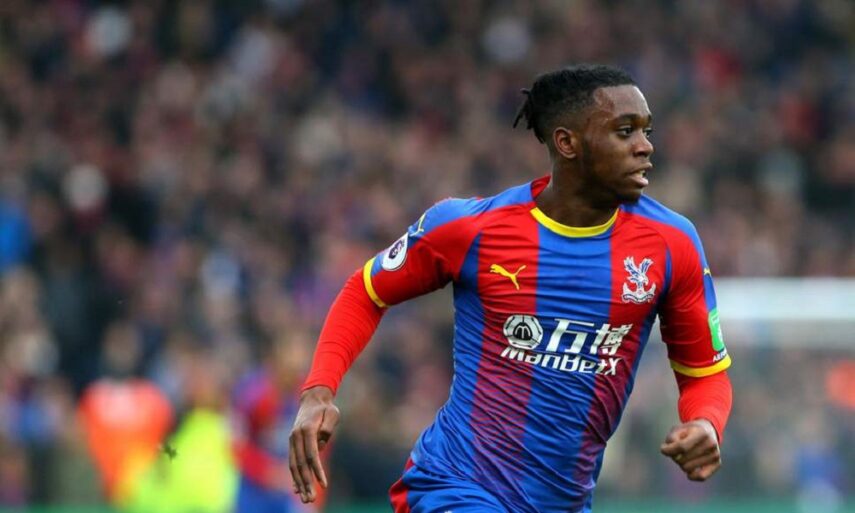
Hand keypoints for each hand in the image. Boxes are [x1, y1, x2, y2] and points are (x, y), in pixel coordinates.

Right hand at [289, 386, 339, 502]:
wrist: (312, 399)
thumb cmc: (326, 408)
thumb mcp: (333, 413)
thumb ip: (328, 427)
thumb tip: (321, 444)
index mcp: (306, 430)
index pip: (311, 455)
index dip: (317, 471)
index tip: (324, 484)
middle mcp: (296, 436)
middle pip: (300, 464)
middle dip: (306, 483)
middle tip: (311, 499)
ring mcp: (292, 440)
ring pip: (294, 466)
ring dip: (299, 484)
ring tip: (306, 499)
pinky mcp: (292, 444)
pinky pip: (292, 463)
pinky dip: (294, 477)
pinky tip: (297, 490)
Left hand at [660, 419, 720, 481]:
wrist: (708, 430)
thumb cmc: (689, 431)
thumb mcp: (678, 429)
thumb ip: (671, 439)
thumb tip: (666, 451)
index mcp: (702, 433)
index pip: (682, 447)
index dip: (669, 450)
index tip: (663, 449)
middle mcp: (711, 444)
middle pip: (683, 459)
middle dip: (675, 457)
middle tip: (677, 452)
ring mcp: (715, 455)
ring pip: (689, 469)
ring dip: (682, 465)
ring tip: (684, 457)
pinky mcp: (717, 464)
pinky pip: (702, 477)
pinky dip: (692, 476)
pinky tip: (689, 472)